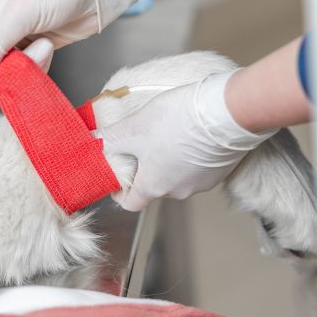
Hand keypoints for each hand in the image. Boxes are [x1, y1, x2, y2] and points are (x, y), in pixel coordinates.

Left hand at [101, 71, 276, 211]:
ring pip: (177, 175)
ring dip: (170, 159)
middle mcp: (178, 192)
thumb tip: (89, 145)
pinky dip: (191, 154)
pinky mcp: (219, 171)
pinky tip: (192, 132)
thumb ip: (108, 140)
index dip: (120, 190)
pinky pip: (198, 167)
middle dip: (146, 167)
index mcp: (154, 187)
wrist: (227, 113)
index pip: (129, 203)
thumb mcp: (133, 127)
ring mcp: (201, 183)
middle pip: (154, 186)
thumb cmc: (179, 122)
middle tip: (143, 141)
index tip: (118, 172)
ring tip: (171, 131)